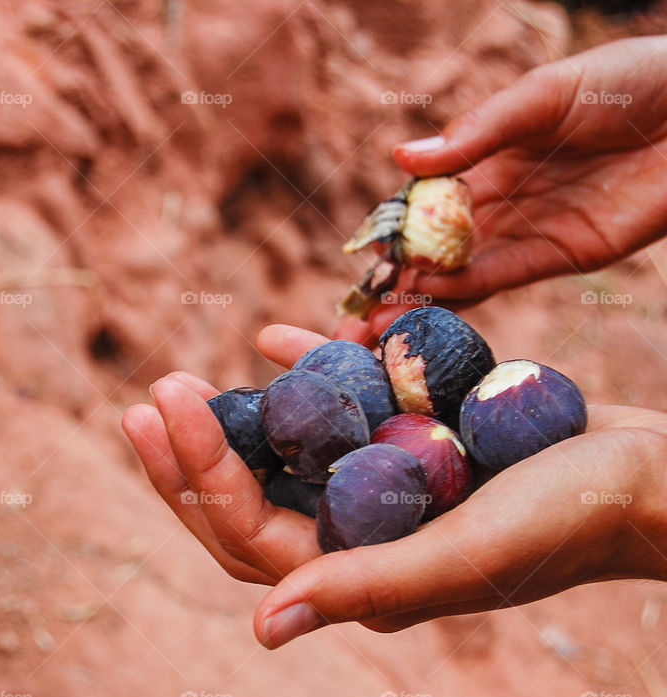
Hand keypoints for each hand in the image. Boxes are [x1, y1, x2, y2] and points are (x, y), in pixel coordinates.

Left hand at [122, 324, 666, 647]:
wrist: (651, 473)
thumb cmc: (572, 516)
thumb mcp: (466, 553)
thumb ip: (366, 585)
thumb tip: (262, 631)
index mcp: (363, 572)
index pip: (249, 531)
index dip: (197, 471)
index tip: (165, 400)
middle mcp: (361, 534)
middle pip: (249, 500)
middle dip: (191, 455)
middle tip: (146, 398)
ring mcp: (383, 487)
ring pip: (284, 456)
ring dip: (233, 417)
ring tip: (182, 379)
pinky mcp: (411, 441)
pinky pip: (341, 407)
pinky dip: (306, 372)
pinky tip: (270, 336)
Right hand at [343, 35, 666, 341]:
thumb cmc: (629, 80)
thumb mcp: (544, 95)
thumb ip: (478, 131)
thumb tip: (402, 159)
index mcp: (485, 157)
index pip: (424, 203)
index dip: (390, 233)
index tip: (359, 261)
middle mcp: (499, 199)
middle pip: (434, 247)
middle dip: (395, 282)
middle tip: (353, 317)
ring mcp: (528, 229)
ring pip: (461, 272)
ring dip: (420, 301)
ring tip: (376, 329)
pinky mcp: (562, 254)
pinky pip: (503, 276)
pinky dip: (464, 292)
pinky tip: (427, 303)